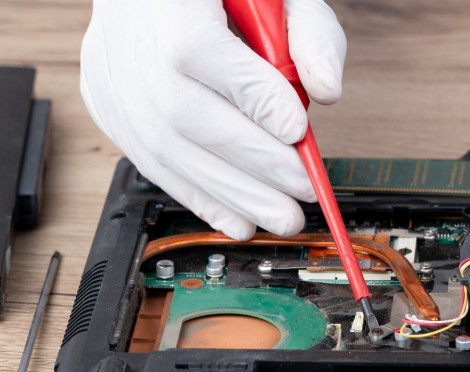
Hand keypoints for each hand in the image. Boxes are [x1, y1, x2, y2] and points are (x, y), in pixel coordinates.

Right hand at [81, 0, 346, 239]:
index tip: (298, 134)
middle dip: (254, 165)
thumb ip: (310, 35)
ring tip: (281, 217)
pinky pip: (153, 165)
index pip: (205, 55)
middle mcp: (129, 46)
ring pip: (168, 152)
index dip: (256, 101)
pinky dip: (201, 198)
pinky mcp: (109, 111)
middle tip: (302, 194)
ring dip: (232, 195)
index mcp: (168, 6)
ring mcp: (113, 82)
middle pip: (187, 117)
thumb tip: (326, 93)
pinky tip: (239, 219)